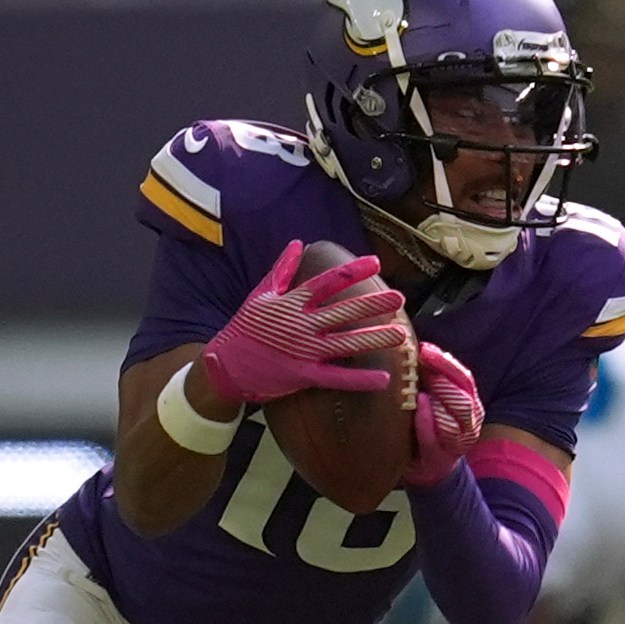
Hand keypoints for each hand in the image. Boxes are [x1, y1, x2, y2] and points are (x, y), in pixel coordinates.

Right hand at [202, 240, 408, 405]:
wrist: (224, 366)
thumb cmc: (243, 328)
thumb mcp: (260, 295)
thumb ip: (282, 270)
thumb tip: (297, 244)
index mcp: (291, 302)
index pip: (327, 282)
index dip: (352, 271)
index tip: (375, 263)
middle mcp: (300, 324)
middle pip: (343, 311)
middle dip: (373, 304)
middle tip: (399, 298)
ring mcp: (303, 351)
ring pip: (346, 343)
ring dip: (375, 338)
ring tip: (400, 334)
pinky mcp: (303, 376)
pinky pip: (337, 377)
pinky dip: (360, 379)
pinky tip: (383, 378)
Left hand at [404, 342, 484, 487]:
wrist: (431, 469)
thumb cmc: (429, 429)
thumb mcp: (434, 403)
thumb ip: (432, 382)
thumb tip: (415, 349)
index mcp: (469, 403)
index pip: (463, 377)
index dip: (445, 361)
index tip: (425, 347)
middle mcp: (471, 420)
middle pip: (463, 390)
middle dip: (444, 370)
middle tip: (424, 356)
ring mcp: (460, 439)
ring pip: (458, 411)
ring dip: (442, 391)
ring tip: (423, 373)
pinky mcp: (442, 456)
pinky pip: (435, 435)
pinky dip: (428, 420)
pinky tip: (421, 403)